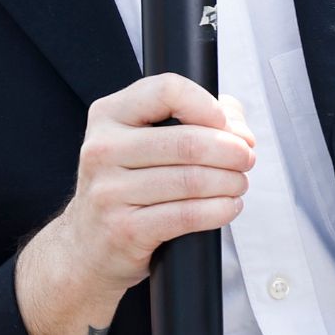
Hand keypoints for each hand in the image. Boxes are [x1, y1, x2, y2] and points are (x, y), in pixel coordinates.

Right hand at [39, 73, 255, 296]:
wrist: (88, 244)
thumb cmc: (127, 184)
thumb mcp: (143, 140)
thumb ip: (193, 118)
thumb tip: (237, 128)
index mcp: (108, 114)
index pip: (167, 90)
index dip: (207, 105)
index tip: (226, 124)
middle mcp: (102, 148)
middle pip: (187, 142)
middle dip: (231, 151)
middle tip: (247, 159)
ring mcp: (109, 191)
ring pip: (191, 181)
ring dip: (230, 182)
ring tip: (239, 184)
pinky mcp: (124, 229)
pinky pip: (186, 216)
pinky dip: (219, 211)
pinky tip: (228, 207)